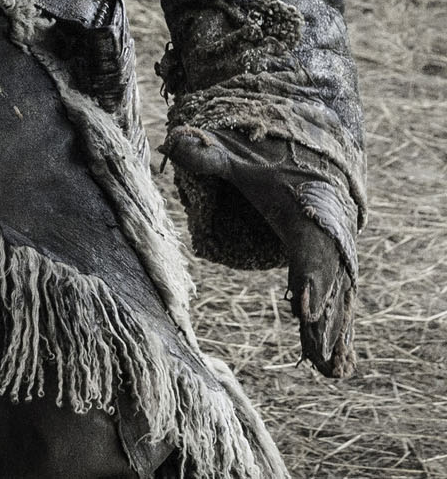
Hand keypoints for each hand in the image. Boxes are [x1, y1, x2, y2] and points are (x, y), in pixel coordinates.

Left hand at [166, 126, 355, 377]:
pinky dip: (340, 335)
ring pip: (338, 302)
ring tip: (332, 372)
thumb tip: (174, 142)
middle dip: (325, 321)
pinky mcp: (333, 274)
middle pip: (328, 286)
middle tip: (321, 356)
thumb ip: (206, 154)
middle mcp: (324, 242)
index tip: (303, 309)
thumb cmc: (269, 164)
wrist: (314, 163)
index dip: (309, 279)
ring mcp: (333, 260)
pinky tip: (336, 368)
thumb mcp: (237, 156)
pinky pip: (339, 307)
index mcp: (302, 216)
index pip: (307, 251)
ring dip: (334, 336)